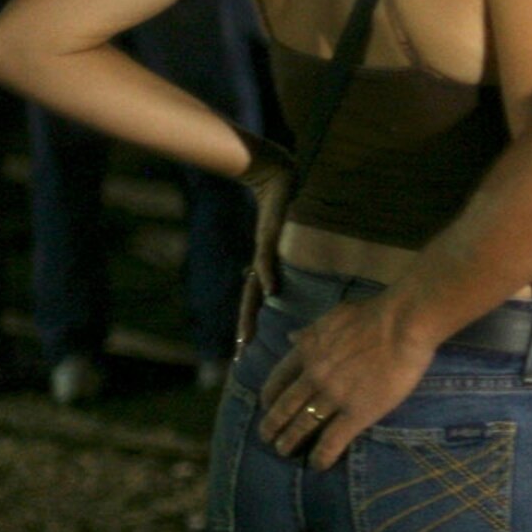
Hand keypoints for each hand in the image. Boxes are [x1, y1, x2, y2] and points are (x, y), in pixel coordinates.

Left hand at [235, 138, 292, 348]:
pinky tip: (272, 293)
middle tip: (239, 353)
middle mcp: (260, 263)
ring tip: (247, 335)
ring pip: (253, 287)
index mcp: (264, 266)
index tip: (243, 348)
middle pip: (249, 301)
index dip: (249, 323)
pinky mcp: (268, 236)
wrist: (277, 177)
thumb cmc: (283, 206)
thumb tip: (291, 268)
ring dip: (250, 312)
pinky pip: (268, 260)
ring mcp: (263, 251)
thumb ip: (287, 254)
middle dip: (245, 327)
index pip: (254, 300)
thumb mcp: (285, 237)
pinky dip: (269, 276)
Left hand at [255, 290, 439, 467]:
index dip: (269, 395)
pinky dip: (322, 455)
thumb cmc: (373, 313)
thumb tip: (291, 336)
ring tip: (284, 451)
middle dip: (272, 424)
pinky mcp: (357, 413)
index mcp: (307, 351)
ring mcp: (333, 397)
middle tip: (266, 437)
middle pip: (284, 406)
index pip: (278, 378)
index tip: (265, 405)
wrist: (402, 323)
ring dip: (289, 441)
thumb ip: (312, 331)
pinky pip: (333, 440)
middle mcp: (313, 376)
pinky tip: (317, 464)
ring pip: (302, 425)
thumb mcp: (333, 315)